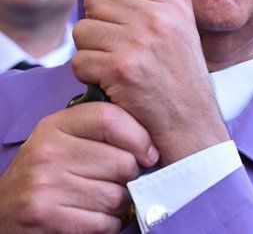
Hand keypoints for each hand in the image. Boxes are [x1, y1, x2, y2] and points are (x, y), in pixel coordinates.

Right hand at [0, 103, 157, 232]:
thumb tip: (149, 144)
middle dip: (129, 178)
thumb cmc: (45, 174)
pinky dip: (107, 224)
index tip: (147, 154)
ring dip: (119, 204)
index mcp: (54, 126)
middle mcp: (47, 152)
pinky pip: (103, 222)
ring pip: (116, 196)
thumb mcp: (64, 140)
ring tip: (103, 201)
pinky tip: (94, 218)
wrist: (2, 210)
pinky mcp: (46, 216)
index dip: (140, 138)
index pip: (110, 118)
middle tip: (117, 182)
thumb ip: (100, 131)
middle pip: (122, 162)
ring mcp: (44, 185)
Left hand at [72, 0, 229, 165]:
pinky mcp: (120, 69)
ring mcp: (138, 43)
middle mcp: (156, 18)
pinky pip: (79, 60)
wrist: (190, 123)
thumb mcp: (188, 31)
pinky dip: (88, 75)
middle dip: (97, 22)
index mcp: (171, 5)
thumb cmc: (184, 77)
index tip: (111, 6)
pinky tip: (110, 82)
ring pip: (83, 29)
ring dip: (90, 50)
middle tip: (114, 44)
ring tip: (113, 64)